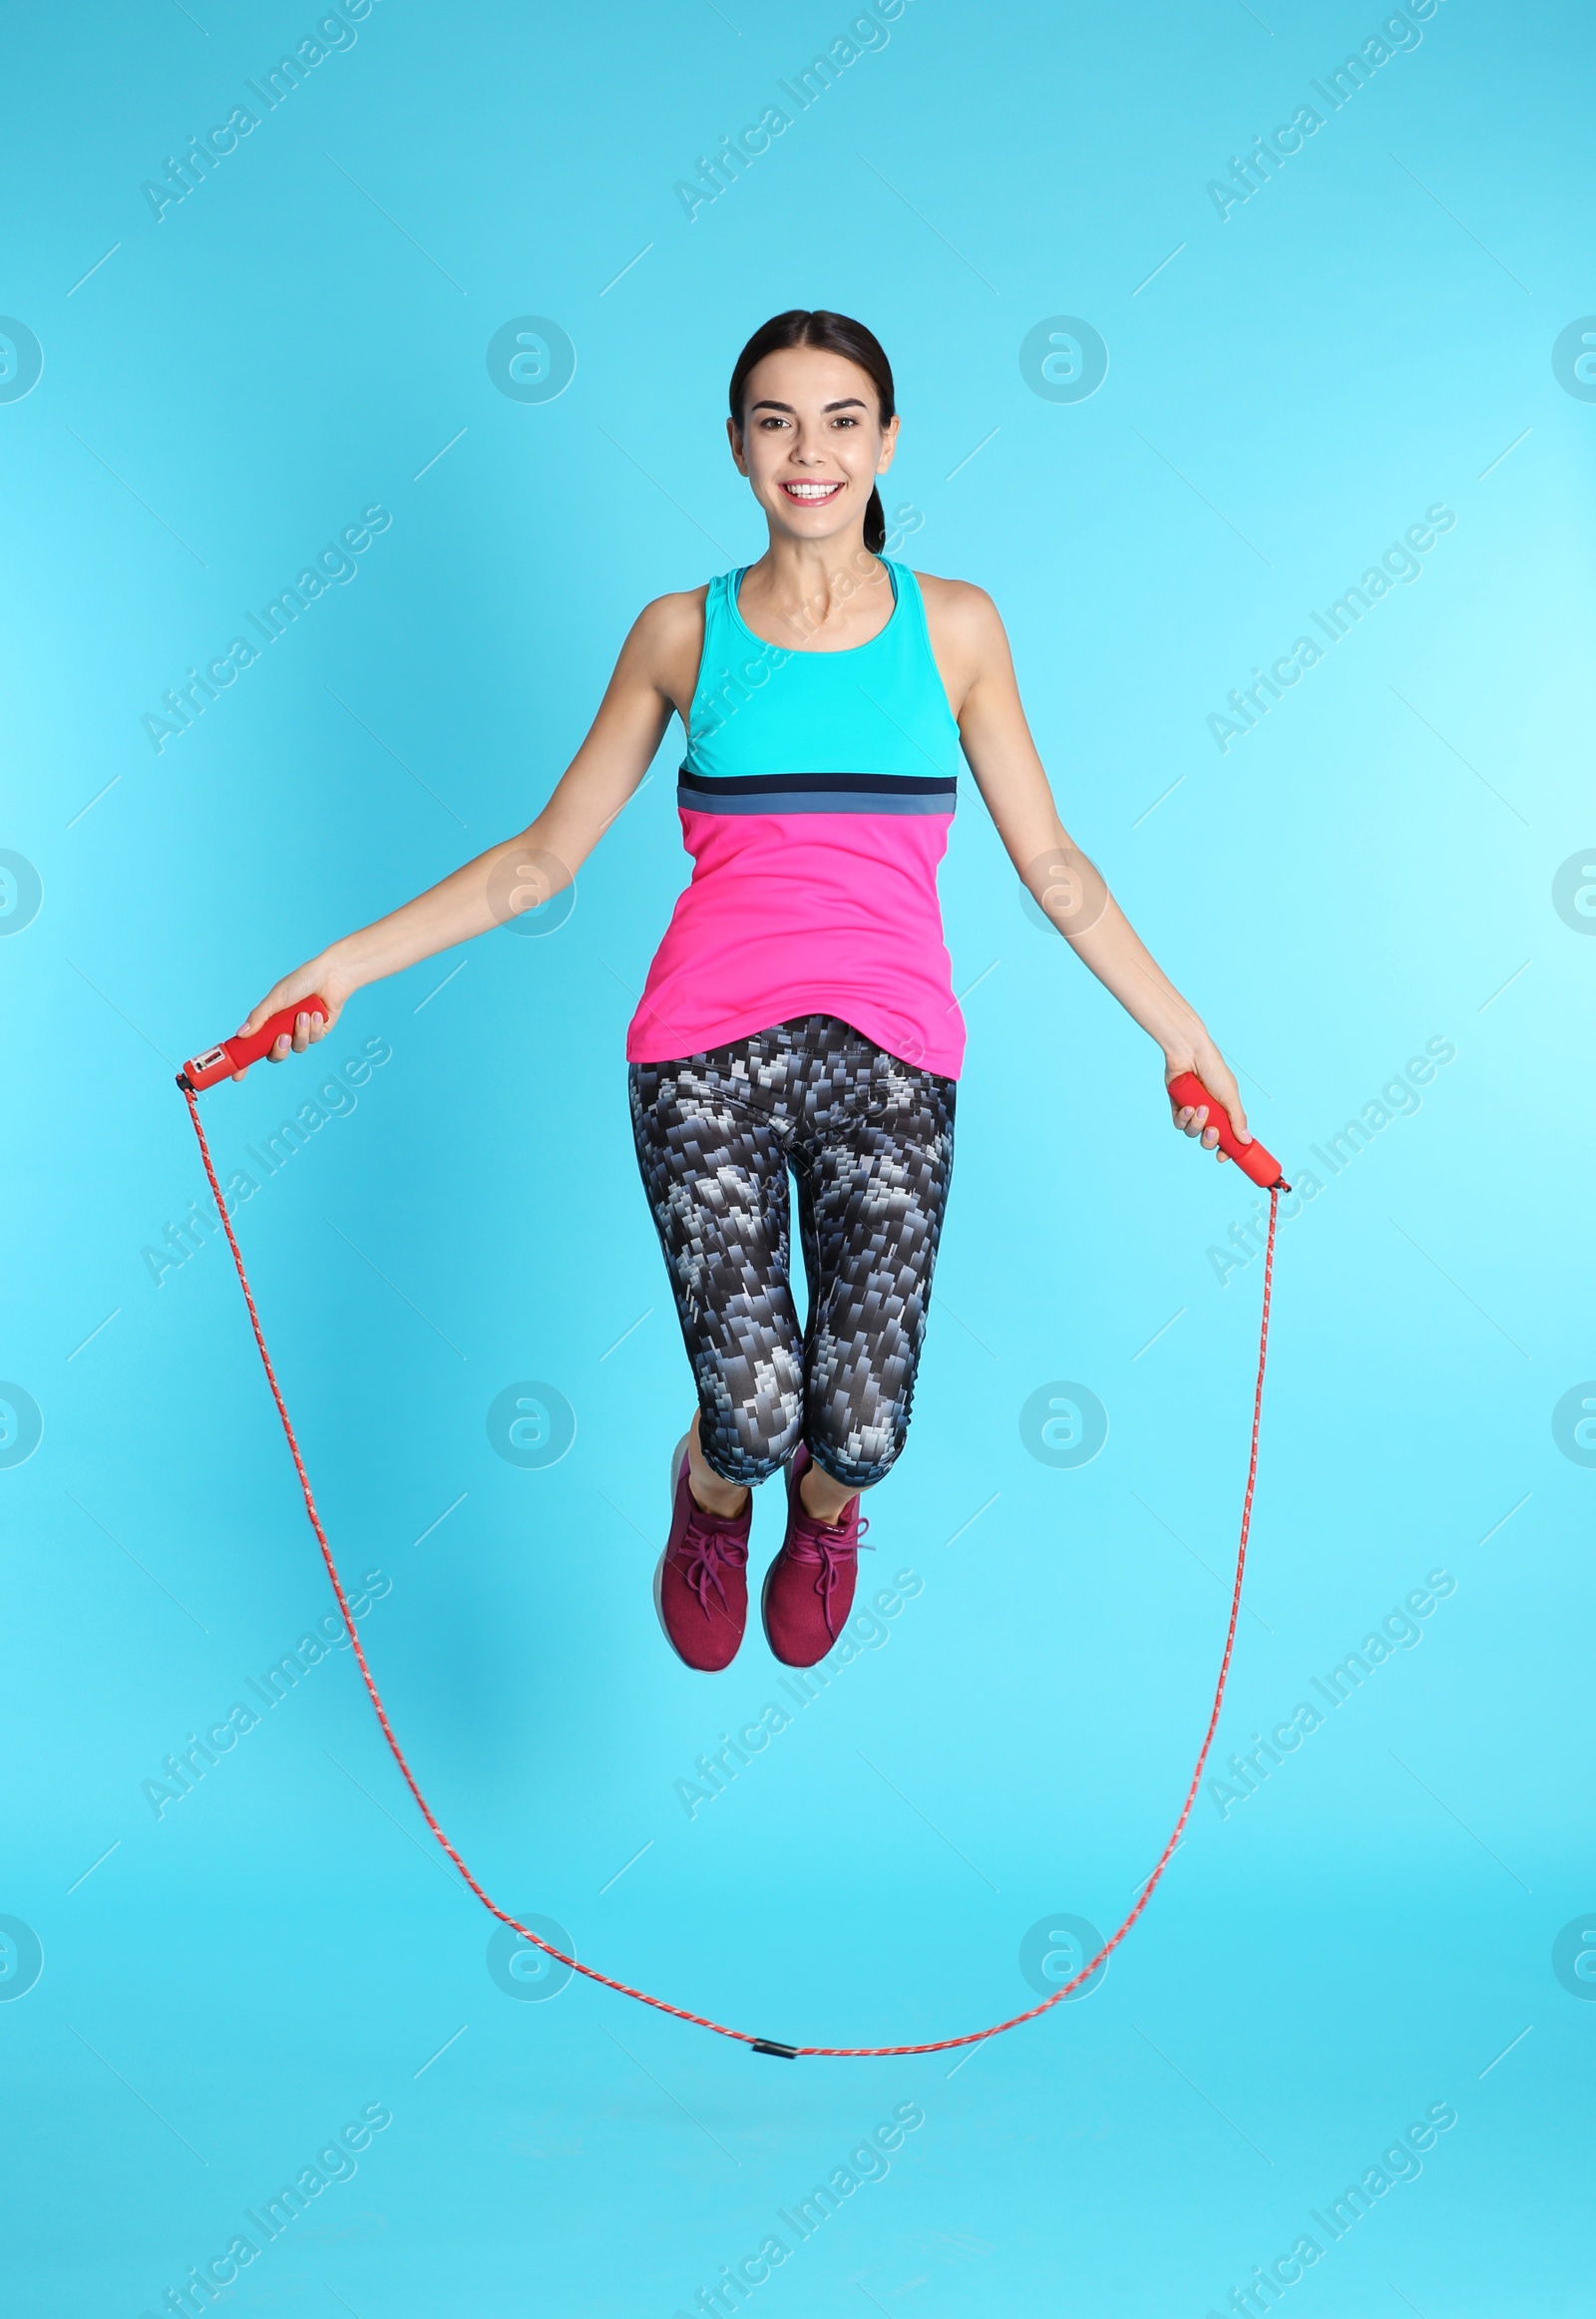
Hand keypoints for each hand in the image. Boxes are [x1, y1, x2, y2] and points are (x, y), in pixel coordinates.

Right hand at [233, 956, 350, 1079]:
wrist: (330, 975)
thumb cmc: (301, 982)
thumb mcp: (276, 998)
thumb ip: (259, 1017)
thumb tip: (241, 1034)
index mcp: (269, 1022)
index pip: (253, 1046)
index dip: (245, 1062)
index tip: (237, 1076)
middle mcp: (283, 1029)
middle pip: (276, 1055)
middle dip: (279, 1050)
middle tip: (283, 1037)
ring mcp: (301, 1032)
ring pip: (298, 1048)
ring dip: (301, 1032)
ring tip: (304, 1014)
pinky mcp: (319, 1032)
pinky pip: (314, 1040)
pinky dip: (314, 1027)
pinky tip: (317, 1014)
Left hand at [1165, 1039, 1247, 1161]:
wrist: (1191, 1053)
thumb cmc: (1214, 1070)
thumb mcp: (1230, 1096)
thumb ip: (1237, 1119)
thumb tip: (1246, 1141)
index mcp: (1225, 1111)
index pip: (1226, 1137)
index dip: (1225, 1150)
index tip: (1223, 1157)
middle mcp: (1209, 1113)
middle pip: (1207, 1140)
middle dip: (1209, 1139)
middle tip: (1212, 1130)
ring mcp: (1193, 1110)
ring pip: (1191, 1132)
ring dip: (1195, 1125)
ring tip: (1199, 1109)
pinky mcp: (1177, 1105)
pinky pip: (1179, 1123)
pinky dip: (1183, 1118)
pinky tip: (1187, 1107)